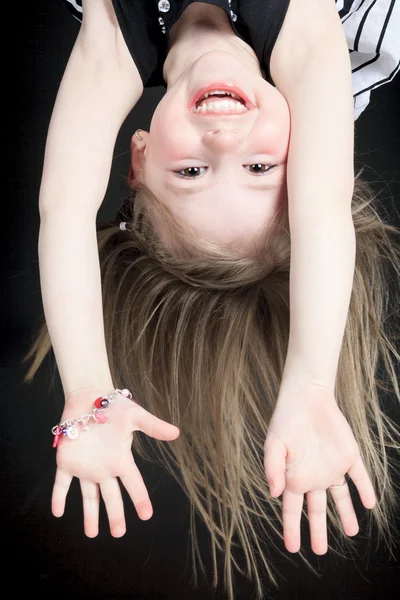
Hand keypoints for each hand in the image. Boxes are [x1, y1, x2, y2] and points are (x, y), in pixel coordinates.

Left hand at [52, 390, 179, 536]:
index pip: (133, 483)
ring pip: (88, 495)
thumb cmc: (114, 406)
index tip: (146, 515)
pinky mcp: (66, 461)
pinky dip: (58, 497)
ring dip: (89, 514)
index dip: (140, 499)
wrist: (89, 396)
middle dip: (115, 515)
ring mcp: (85, 466)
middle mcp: (104, 468)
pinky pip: (61, 483)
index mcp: (121, 460)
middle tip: (118, 533)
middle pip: (111, 496)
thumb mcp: (135, 416)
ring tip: (91, 534)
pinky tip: (58, 512)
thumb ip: (153, 427)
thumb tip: (176, 433)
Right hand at [263, 383, 375, 554]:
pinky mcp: (348, 455)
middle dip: (318, 531)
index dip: (292, 529)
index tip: (292, 548)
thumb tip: (274, 493)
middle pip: (316, 510)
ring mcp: (332, 467)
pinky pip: (359, 477)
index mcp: (294, 477)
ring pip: (340, 497)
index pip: (292, 510)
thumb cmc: (286, 420)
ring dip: (346, 514)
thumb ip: (272, 468)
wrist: (307, 398)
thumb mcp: (274, 444)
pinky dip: (365, 490)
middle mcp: (313, 476)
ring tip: (352, 532)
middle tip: (320, 551)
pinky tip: (369, 503)